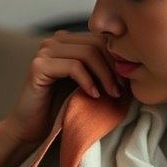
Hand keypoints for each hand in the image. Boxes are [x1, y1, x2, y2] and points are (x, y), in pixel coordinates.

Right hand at [2, 31, 123, 145]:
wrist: (34, 128)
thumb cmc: (63, 108)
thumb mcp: (89, 84)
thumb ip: (102, 69)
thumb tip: (133, 64)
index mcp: (68, 41)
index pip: (102, 38)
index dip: (118, 59)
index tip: (127, 82)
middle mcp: (55, 41)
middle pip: (97, 44)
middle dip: (113, 68)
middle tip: (121, 90)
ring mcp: (44, 51)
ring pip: (87, 53)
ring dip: (104, 76)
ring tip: (111, 94)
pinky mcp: (38, 66)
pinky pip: (73, 66)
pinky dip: (88, 81)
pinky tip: (93, 95)